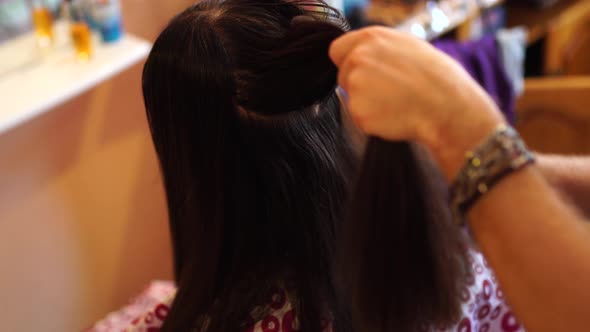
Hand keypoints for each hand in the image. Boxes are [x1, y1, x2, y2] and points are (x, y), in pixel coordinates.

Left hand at [329, 27, 504, 179]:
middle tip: (389, 93)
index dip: (348, 63)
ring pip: (351, 98)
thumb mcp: (408, 47)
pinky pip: (360, 118)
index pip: (338, 49)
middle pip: (344, 76)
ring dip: (367, 104)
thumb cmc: (437, 78)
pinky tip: (394, 115)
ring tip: (396, 103)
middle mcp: (358, 57)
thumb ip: (379, 50)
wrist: (447, 106)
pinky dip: (373, 121)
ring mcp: (356, 84)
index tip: (363, 73)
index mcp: (371, 38)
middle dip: (359, 85)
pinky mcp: (357, 110)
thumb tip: (364, 56)